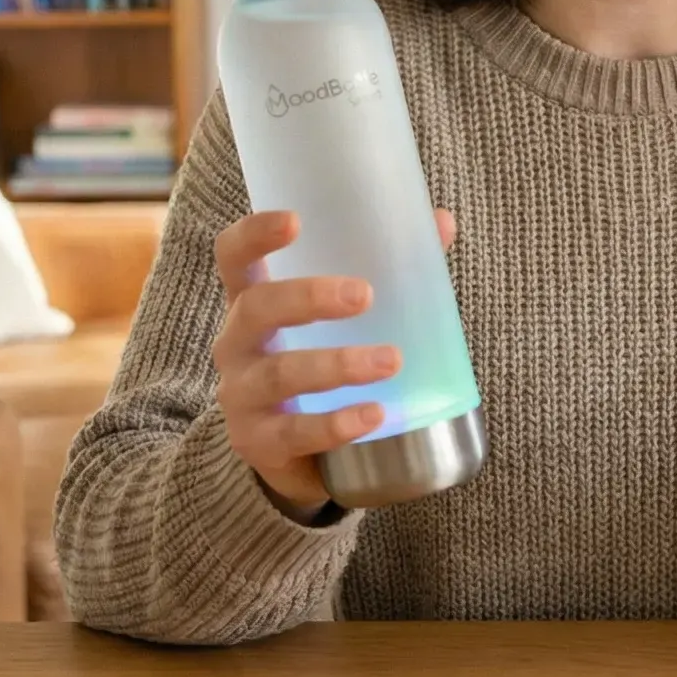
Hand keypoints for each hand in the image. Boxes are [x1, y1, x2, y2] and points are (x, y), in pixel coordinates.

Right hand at [211, 207, 458, 519]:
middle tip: (365, 295)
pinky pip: (294, 432)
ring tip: (391, 361)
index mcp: (251, 301)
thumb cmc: (317, 361)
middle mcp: (235, 344)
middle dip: (309, 299)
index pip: (234, 257)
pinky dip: (335, 424)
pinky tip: (373, 416)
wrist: (290, 455)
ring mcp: (240, 395)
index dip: (254, 235)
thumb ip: (386, 267)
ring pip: (280, 374)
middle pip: (256, 309)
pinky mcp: (257, 443)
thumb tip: (442, 222)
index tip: (295, 221)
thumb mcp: (338, 318)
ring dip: (337, 365)